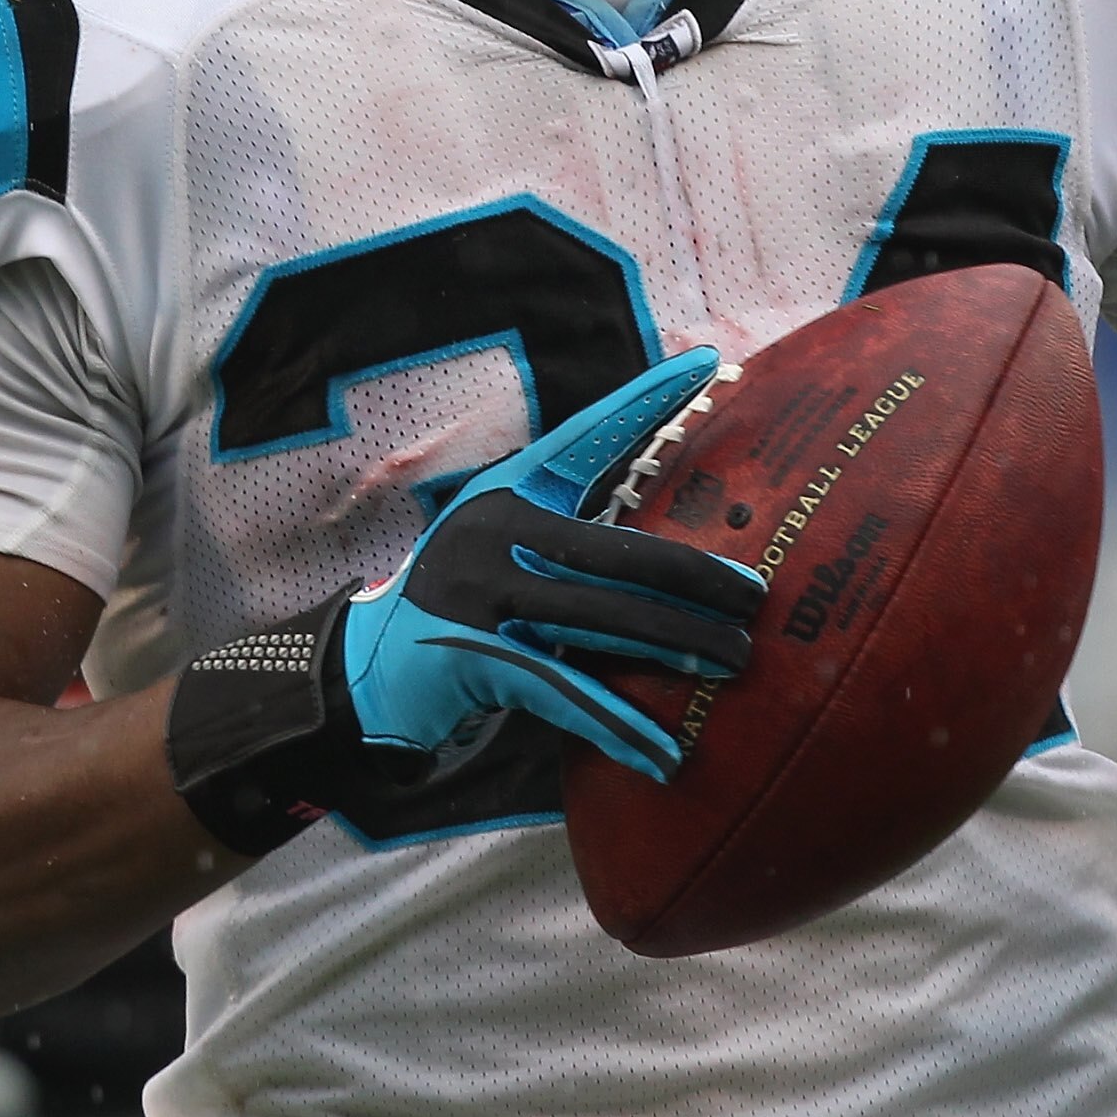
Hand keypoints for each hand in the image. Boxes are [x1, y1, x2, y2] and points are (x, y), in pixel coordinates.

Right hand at [167, 348, 765, 851]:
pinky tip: (663, 753)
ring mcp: (478, 592)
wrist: (360, 675)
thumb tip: (672, 559)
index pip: (587, 437)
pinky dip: (618, 724)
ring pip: (602, 620)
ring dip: (677, 647)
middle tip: (756, 597)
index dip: (645, 402)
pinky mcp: (470, 656)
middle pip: (617, 551)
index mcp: (508, 493)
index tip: (705, 364)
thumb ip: (568, 546)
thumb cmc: (456, 615)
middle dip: (696, 577)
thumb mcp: (502, 558)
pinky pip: (564, 690)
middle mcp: (493, 530)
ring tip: (735, 662)